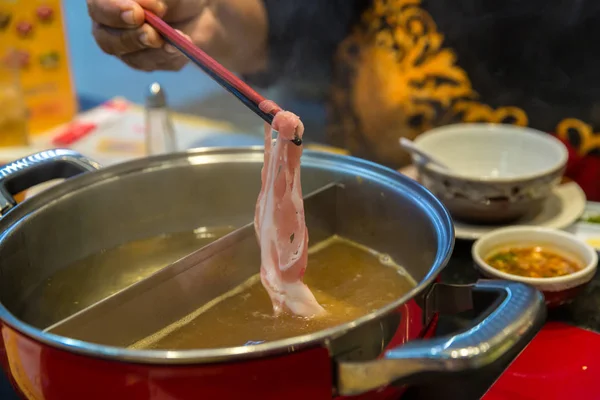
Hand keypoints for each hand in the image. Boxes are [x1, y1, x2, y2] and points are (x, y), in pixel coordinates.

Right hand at [87, 0, 267, 73]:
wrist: (203, 9)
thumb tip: (148, 8)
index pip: (98, 7)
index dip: (114, 12)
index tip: (137, 14)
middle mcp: (110, 20)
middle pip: (106, 39)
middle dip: (133, 38)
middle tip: (154, 35)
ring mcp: (125, 43)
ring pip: (129, 57)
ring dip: (155, 51)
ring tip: (177, 40)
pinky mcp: (144, 60)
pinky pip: (150, 66)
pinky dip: (167, 57)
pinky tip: (180, 48)